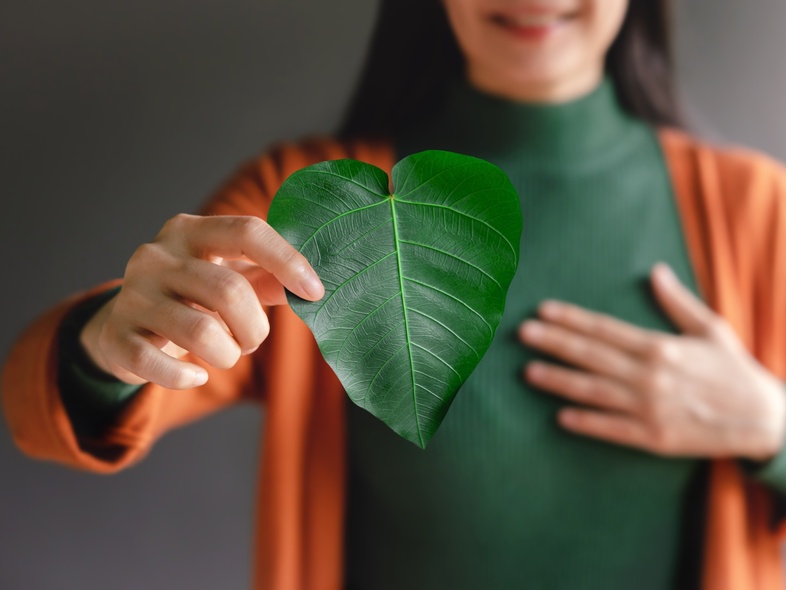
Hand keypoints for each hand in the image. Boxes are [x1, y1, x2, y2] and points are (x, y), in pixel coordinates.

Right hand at [80, 214, 323, 388]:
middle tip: (252, 340)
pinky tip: (196, 376)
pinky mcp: (116, 336)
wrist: (123, 328)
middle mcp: (156, 255)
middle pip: (229, 291)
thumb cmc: (190, 299)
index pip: (247, 232)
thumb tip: (310, 288)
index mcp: (190, 231)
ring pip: (201, 332)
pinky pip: (160, 365)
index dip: (287, 262)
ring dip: (228, 354)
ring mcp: (132, 295)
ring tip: (227, 354)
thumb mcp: (228, 278)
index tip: (315, 292)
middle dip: (254, 328)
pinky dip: (187, 377)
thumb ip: (266, 279)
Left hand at [519, 263, 785, 461]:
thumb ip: (677, 301)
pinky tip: (560, 416)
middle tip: (522, 333)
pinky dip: (585, 422)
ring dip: (558, 381)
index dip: (571, 318)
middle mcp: (649, 375)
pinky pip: (612, 429)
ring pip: (593, 392)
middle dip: (554, 343)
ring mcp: (649, 407)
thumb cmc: (733, 371)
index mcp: (659, 346)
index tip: (543, 310)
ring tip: (529, 372)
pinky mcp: (654, 437)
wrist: (764, 419)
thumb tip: (655, 270)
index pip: (604, 328)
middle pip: (590, 356)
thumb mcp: (710, 328)